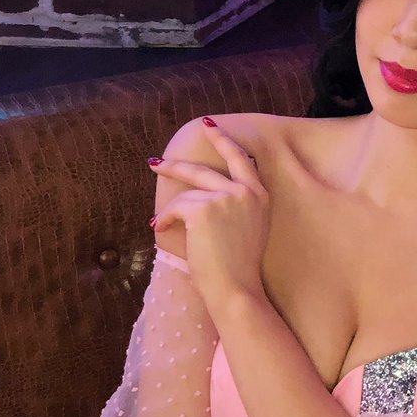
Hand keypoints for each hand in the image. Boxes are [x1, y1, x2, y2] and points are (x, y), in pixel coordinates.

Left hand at [149, 120, 269, 309]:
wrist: (237, 289)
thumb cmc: (238, 269)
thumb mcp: (248, 229)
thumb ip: (236, 206)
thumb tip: (203, 196)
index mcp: (260, 196)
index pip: (241, 159)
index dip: (223, 141)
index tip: (210, 127)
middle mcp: (246, 192)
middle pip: (204, 169)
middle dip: (176, 165)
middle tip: (156, 162)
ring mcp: (227, 197)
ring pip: (187, 193)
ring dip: (172, 210)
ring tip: (164, 223)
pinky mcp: (205, 208)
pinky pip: (177, 207)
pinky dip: (167, 219)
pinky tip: (165, 231)